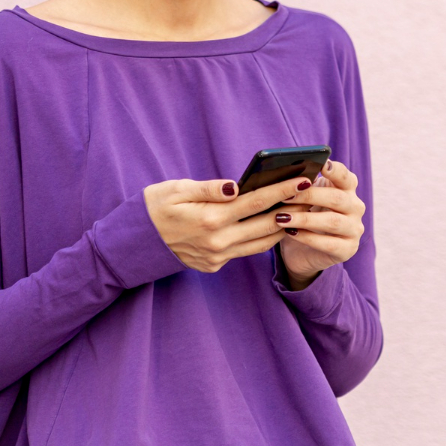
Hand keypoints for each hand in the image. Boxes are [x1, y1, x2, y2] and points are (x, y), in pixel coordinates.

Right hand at [143, 175, 311, 272]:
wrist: (134, 244)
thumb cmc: (155, 207)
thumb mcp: (177, 189)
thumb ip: (210, 188)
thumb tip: (237, 185)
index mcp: (210, 219)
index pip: (256, 202)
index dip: (283, 190)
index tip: (304, 179)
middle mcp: (218, 242)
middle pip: (267, 225)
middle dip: (292, 208)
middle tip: (311, 194)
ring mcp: (217, 257)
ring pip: (261, 243)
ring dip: (282, 227)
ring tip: (299, 208)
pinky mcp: (214, 266)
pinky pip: (245, 251)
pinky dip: (262, 238)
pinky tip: (273, 224)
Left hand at [275, 159, 365, 284]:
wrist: (303, 252)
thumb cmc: (303, 217)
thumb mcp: (303, 199)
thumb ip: (302, 186)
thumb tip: (286, 175)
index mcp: (347, 190)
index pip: (346, 176)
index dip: (335, 170)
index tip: (322, 164)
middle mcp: (355, 208)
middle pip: (337, 198)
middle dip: (310, 196)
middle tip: (286, 196)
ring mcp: (354, 229)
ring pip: (332, 222)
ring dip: (305, 219)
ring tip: (282, 218)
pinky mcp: (348, 250)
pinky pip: (328, 244)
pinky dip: (307, 238)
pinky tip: (291, 233)